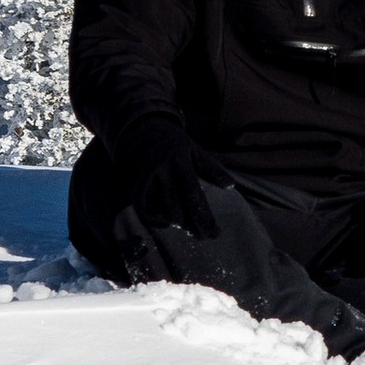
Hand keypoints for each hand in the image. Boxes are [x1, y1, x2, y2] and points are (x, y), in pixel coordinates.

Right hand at [115, 115, 229, 243]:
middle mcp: (161, 174)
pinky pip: (145, 212)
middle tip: (203, 234)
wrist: (139, 129)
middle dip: (192, 226)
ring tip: (189, 228)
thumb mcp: (195, 150)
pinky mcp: (133, 187)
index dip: (204, 218)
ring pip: (161, 213)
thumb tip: (231, 186)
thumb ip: (212, 169)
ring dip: (177, 224)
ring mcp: (145, 182)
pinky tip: (168, 222)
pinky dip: (158, 220)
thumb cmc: (173, 143)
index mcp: (179, 163)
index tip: (215, 233)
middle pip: (178, 210)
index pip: (194, 197)